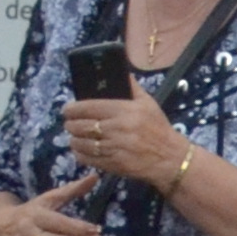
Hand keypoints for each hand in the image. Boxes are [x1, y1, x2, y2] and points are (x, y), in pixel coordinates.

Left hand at [64, 90, 182, 185]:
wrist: (169, 157)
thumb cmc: (158, 128)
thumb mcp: (148, 103)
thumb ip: (132, 87)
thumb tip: (121, 71)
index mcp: (125, 110)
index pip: (89, 107)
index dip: (73, 108)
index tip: (67, 109)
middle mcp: (117, 129)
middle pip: (81, 126)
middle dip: (70, 124)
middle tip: (69, 123)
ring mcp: (114, 148)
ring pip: (81, 143)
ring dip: (74, 139)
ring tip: (75, 136)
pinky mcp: (112, 164)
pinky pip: (86, 158)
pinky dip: (79, 153)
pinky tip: (81, 149)